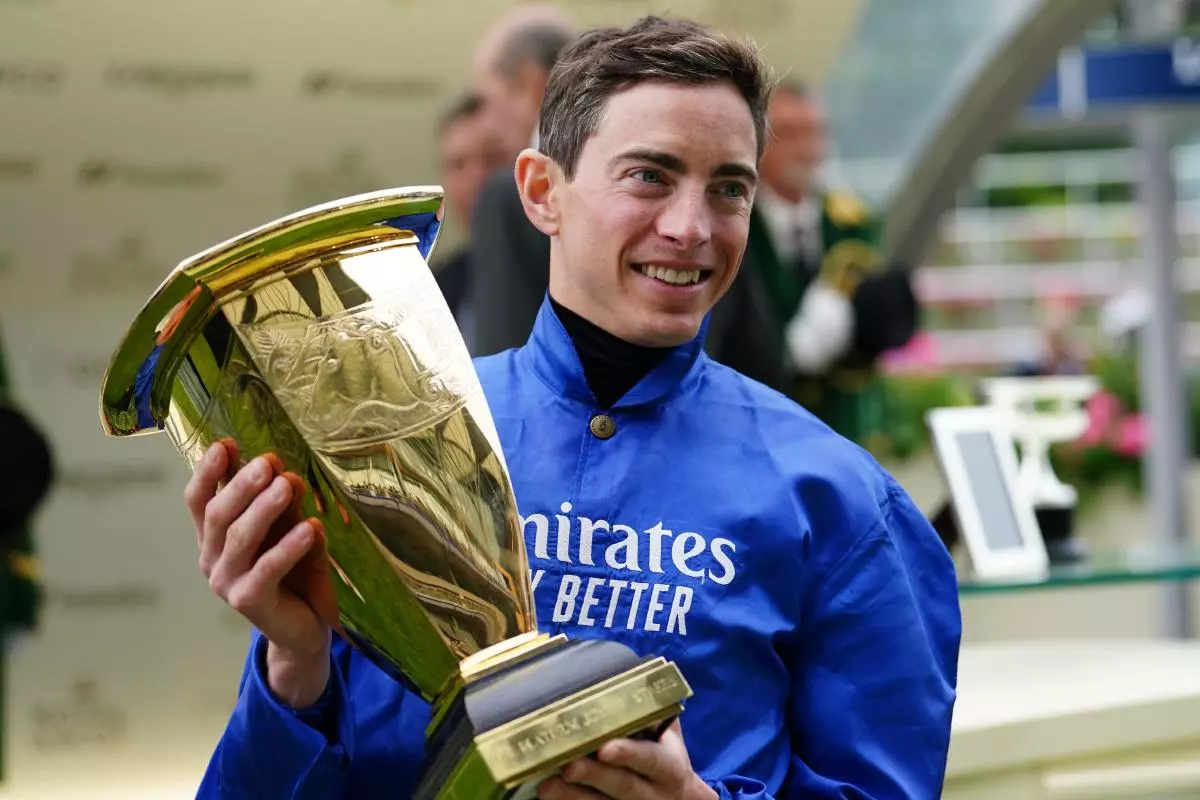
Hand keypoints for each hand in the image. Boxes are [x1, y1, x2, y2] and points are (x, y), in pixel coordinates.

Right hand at [185, 440, 331, 706]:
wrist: (305, 627)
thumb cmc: (295, 572)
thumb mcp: (288, 530)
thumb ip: (281, 504)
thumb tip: (284, 471)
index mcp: (213, 538)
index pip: (199, 500)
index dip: (208, 472)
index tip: (225, 444)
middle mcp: (211, 559)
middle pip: (219, 514)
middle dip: (242, 484)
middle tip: (268, 461)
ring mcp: (226, 582)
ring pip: (240, 538)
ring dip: (264, 508)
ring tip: (288, 484)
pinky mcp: (248, 602)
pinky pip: (268, 569)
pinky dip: (289, 547)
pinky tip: (311, 528)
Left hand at [537, 721, 716, 799]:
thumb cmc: (665, 758)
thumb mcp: (669, 737)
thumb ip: (651, 712)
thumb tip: (623, 675)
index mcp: (668, 767)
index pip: (650, 759)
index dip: (628, 754)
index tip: (604, 748)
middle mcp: (652, 793)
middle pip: (622, 785)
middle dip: (594, 775)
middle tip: (568, 766)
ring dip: (572, 796)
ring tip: (546, 785)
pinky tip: (548, 796)